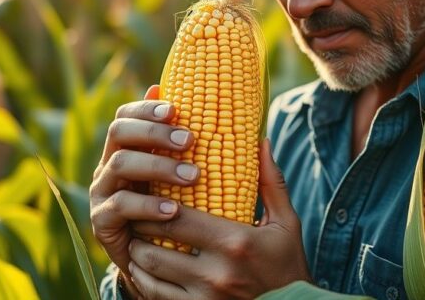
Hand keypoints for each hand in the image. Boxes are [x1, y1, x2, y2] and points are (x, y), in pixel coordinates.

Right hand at [89, 85, 197, 294]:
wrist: (160, 265)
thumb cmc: (182, 212)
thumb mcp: (192, 182)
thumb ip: (205, 157)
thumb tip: (252, 133)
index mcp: (128, 148)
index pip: (127, 115)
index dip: (147, 108)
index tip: (176, 109)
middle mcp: (110, 164)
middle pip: (119, 132)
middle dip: (154, 132)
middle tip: (191, 140)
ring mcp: (103, 192)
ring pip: (119, 165)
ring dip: (157, 166)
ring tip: (193, 176)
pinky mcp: (103, 221)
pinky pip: (119, 206)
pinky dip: (147, 205)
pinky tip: (174, 210)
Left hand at [126, 138, 309, 299]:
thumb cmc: (288, 265)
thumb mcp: (287, 224)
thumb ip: (271, 183)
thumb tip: (261, 140)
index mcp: (237, 242)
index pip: (178, 218)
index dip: (155, 204)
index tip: (149, 192)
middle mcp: (217, 273)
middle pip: (157, 244)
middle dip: (140, 227)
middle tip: (136, 213)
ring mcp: (205, 298)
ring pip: (150, 271)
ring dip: (137, 253)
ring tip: (136, 239)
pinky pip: (155, 295)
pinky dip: (142, 280)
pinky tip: (143, 268)